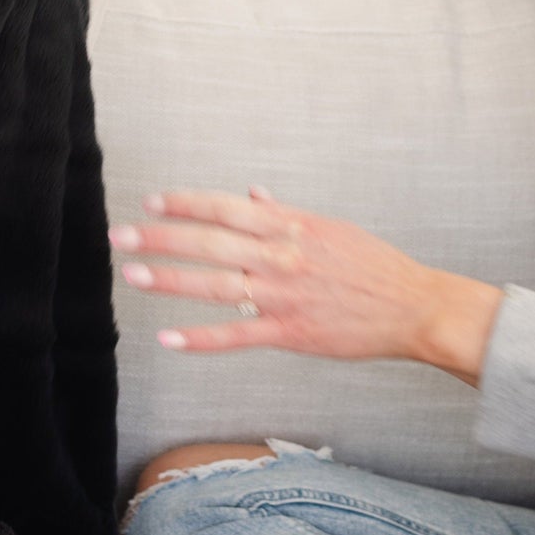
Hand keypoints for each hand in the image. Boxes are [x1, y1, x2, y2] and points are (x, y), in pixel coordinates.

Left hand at [107, 184, 498, 376]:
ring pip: (216, 286)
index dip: (185, 204)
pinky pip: (237, 335)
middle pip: (210, 243)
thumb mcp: (330, 227)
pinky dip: (200, 338)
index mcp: (290, 226)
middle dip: (161, 238)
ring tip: (132, 276)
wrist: (414, 307)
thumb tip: (254, 196)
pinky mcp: (290, 332)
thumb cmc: (373, 265)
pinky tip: (169, 338)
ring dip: (170, 280)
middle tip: (121, 236)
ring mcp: (284, 295)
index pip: (225, 209)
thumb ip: (286, 214)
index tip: (152, 202)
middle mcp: (282, 256)